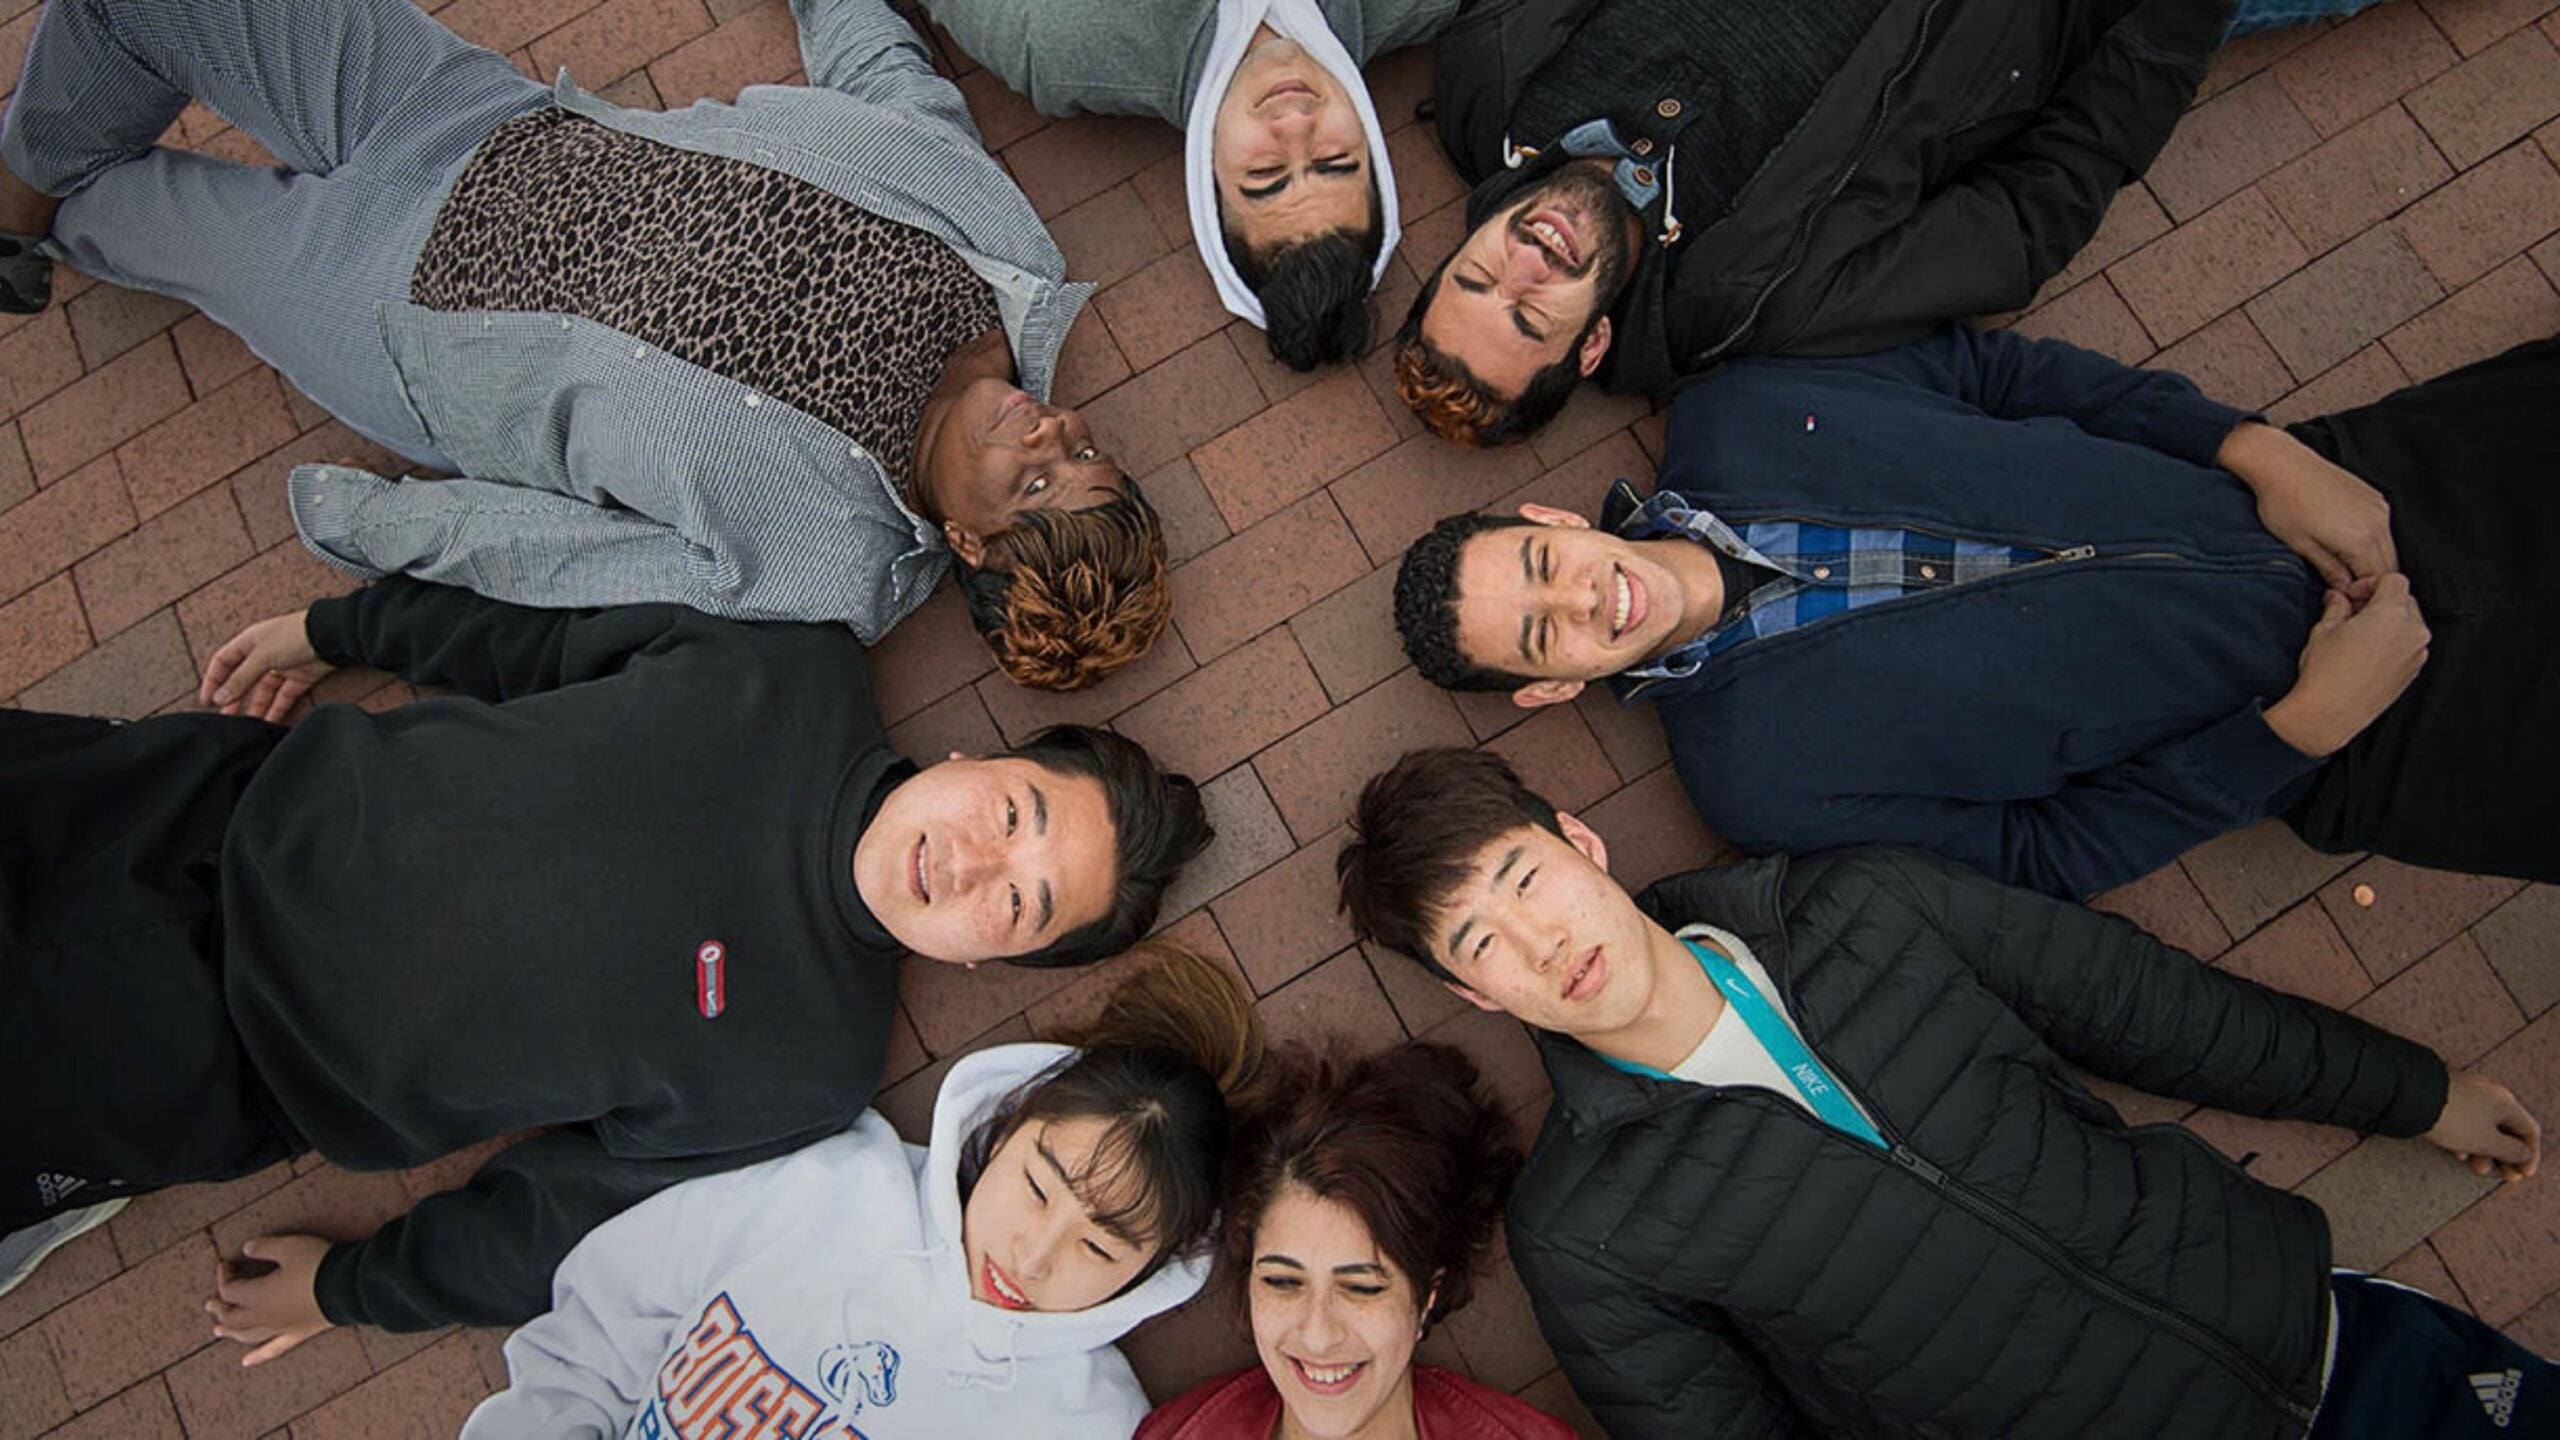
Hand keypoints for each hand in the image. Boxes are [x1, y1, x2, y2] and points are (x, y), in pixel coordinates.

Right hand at [200, 608, 330, 721]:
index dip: (213, 680)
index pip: (224, 661)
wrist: (333, 635)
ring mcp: (283, 666)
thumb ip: (241, 678)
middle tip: (226, 717)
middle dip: (234, 698)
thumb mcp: (261, 657)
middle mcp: (265, 653)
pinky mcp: (300, 677)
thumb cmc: (296, 635)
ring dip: (255, 707)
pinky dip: (277, 709)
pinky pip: (284, 697)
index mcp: (250, 641)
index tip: (207, 701)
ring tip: (246, 725)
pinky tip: (269, 722)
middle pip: (243, 679)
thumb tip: (220, 696)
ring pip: (264, 691)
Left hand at [207, 1234, 335, 1365]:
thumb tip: (246, 1249)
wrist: (349, 1286)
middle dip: (220, 1309)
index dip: (224, 1277)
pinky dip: (258, 1356)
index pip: (230, 1290)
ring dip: (231, 1332)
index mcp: (257, 1295)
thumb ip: (264, 1247)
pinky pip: (273, 1349)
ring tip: (219, 1330)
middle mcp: (264, 1316)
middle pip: (233, 1317)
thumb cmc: (318, 1265)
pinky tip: (246, 1362)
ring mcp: (280, 1328)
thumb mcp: (289, 1247)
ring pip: (247, 1335)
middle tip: (211, 1303)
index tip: (227, 1263)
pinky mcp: (298, 1333)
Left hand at [2219, 422, 2396, 587]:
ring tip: (2346, 573)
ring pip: (2388, 547)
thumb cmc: (2283, 503)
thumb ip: (2329, 569)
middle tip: (2348, 594)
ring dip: (2374, 563)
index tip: (2347, 603)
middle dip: (2372, 583)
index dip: (2363, 596)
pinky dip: (2373, 544)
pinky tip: (2350, 549)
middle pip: (2388, 565)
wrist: (2281, 463)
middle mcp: (2377, 522)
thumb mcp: (2300, 545)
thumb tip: (2345, 588)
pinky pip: (2383, 529)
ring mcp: (2378, 507)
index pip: (2376, 580)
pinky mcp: (2374, 497)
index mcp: (2361, 538)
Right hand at [2262, 573, 2428, 757]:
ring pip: (2409, 624)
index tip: (2353, 595)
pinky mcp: (2413, 671)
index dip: (2371, 583)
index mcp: (2392, 613)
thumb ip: (2336, 607)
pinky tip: (2367, 653)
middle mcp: (2412, 631)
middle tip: (2353, 612)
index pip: (2394, 580)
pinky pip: (2409, 646)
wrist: (2330, 712)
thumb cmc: (2325, 672)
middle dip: (2380, 602)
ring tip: (2360, 634)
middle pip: (2405, 601)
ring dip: (2389, 622)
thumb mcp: (2324, 630)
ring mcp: (2416, 653)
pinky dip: (2393, 642)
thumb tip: (2336, 598)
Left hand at [2424, 1071, 2540, 1183]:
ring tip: (2479, 1168)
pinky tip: (2458, 1153)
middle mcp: (2488, 1093)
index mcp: (2504, 1101)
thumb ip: (2510, 1151)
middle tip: (2505, 1176)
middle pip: (2507, 1129)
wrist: (2408, 1097)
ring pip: (2484, 1127)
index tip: (2522, 1173)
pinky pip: (2464, 1121)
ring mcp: (2466, 1093)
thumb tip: (2522, 1154)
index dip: (2529, 1155)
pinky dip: (2466, 1140)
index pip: (2529, 1130)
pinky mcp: (2445, 1097)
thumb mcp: (2486, 1141)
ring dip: (2485, 1151)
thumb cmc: (2449, 1117)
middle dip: (2506, 1155)